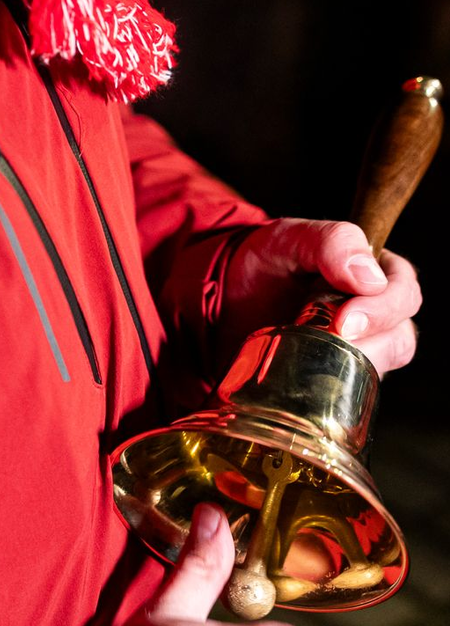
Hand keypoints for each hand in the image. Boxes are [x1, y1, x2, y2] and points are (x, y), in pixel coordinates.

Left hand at [220, 218, 420, 376]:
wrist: (222, 299)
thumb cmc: (264, 262)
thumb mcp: (290, 238)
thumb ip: (332, 242)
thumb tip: (371, 279)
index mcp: (377, 272)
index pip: (403, 292)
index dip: (384, 308)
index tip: (345, 320)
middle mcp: (376, 312)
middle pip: (399, 335)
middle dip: (368, 342)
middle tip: (328, 337)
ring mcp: (357, 346)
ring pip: (378, 367)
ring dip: (350, 364)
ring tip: (308, 352)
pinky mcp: (335, 372)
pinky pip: (349, 387)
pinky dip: (331, 383)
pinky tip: (302, 373)